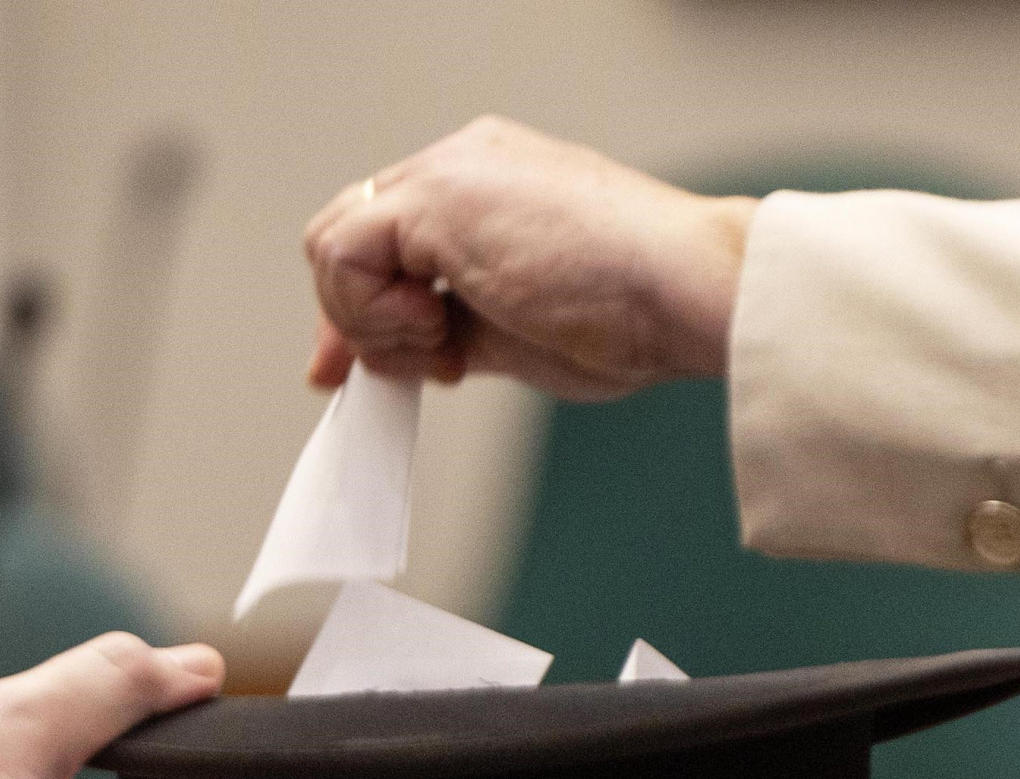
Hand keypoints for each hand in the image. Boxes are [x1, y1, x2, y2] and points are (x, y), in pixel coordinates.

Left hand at [304, 116, 756, 399]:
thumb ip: (457, 330)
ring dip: (371, 320)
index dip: (366, 309)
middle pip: (351, 235)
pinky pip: (344, 257)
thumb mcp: (520, 331)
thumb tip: (407, 360)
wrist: (683, 292)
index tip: (374, 368)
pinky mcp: (434, 199)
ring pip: (336, 246)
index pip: (388, 239)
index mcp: (488, 185)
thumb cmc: (634, 316)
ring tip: (445, 349)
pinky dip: (372, 313)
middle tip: (386, 371)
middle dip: (352, 317)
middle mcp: (462, 166)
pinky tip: (438, 331)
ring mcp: (447, 175)